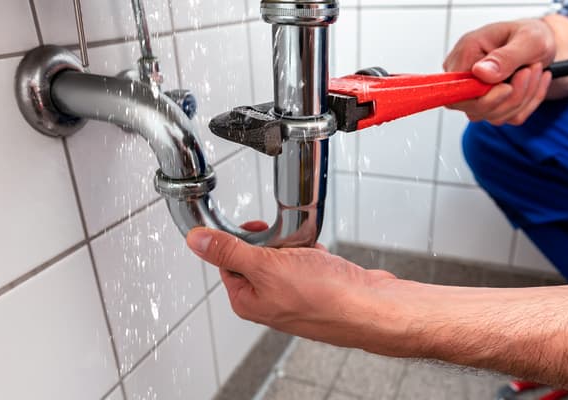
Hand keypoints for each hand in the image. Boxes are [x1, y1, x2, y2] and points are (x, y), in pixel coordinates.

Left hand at [186, 224, 405, 350]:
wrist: (371, 307)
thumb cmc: (324, 296)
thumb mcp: (267, 266)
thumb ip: (229, 251)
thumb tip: (196, 241)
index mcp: (248, 300)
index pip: (227, 261)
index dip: (239, 240)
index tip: (254, 228)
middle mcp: (269, 300)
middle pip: (257, 256)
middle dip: (274, 242)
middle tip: (286, 242)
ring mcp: (294, 295)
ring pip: (284, 256)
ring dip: (295, 246)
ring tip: (309, 252)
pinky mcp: (317, 287)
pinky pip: (307, 260)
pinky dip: (314, 253)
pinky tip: (323, 258)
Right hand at [443, 19, 555, 125]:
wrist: (542, 43)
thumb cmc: (532, 35)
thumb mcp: (529, 39)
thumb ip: (504, 57)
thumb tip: (480, 73)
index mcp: (466, 53)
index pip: (457, 91)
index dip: (482, 97)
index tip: (507, 87)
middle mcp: (465, 76)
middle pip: (474, 109)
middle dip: (511, 97)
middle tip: (531, 70)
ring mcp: (475, 94)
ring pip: (493, 116)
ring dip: (523, 98)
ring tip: (535, 70)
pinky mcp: (489, 105)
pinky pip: (507, 117)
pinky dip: (528, 103)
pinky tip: (534, 82)